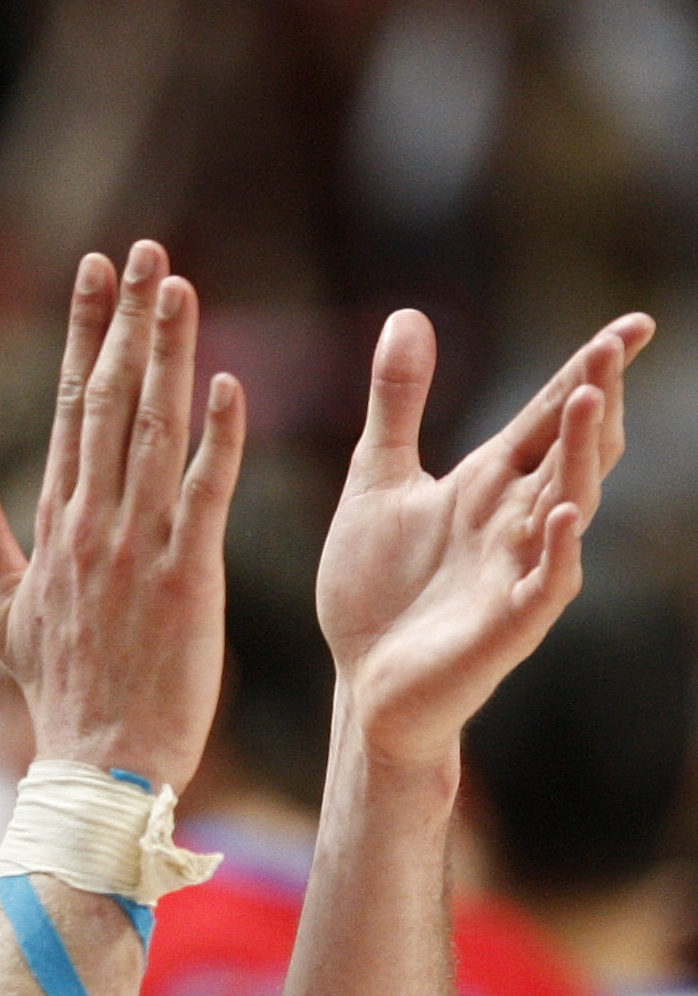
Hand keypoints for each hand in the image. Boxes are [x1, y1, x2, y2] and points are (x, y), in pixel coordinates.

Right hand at [0, 242, 245, 792]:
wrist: (100, 765)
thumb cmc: (60, 690)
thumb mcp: (1, 607)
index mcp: (54, 524)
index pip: (67, 406)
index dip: (80, 332)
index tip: (93, 269)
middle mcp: (91, 523)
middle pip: (108, 401)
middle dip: (124, 321)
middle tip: (144, 250)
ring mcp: (138, 549)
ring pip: (154, 432)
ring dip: (167, 355)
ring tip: (179, 286)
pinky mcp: (188, 579)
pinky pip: (204, 496)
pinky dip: (216, 440)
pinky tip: (229, 385)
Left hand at [317, 307, 654, 769]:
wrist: (361, 683)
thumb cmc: (376, 589)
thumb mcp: (377, 477)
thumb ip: (396, 401)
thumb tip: (409, 312)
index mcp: (489, 481)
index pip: (549, 412)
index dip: (589, 368)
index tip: (634, 323)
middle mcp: (515, 518)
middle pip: (571, 447)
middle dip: (595, 397)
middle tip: (616, 345)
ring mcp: (517, 569)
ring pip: (569, 502)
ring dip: (581, 454)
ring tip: (590, 399)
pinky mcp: (508, 624)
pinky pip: (546, 584)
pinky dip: (557, 548)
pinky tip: (561, 514)